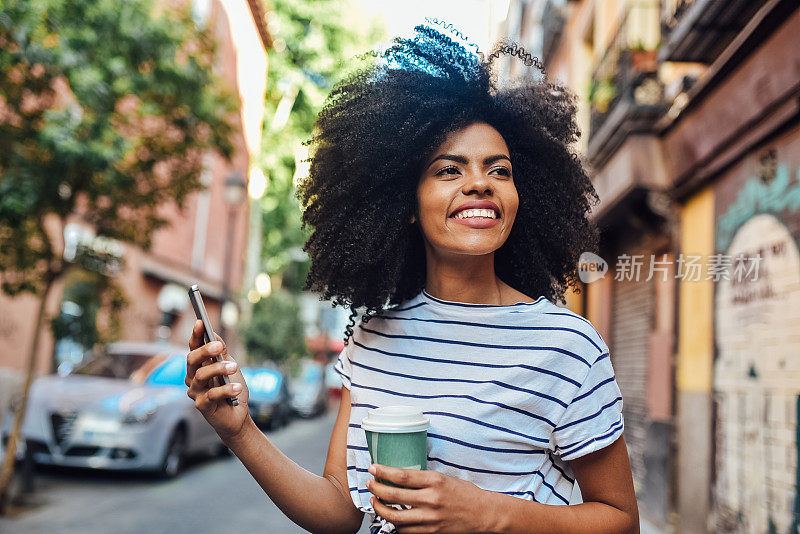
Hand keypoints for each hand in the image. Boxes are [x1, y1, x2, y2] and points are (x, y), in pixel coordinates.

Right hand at [186, 320, 249, 442]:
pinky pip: (212, 394)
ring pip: (201, 376)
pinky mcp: (202, 406)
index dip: (195, 335)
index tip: (200, 322)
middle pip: (192, 360)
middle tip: (218, 346)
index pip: (193, 348)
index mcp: (199, 366)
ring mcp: (196, 392)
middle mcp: (193, 378)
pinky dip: (226, 389)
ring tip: (234, 367)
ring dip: (219, 369)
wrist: (238, 415)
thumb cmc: (232, 389)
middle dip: (204, 351)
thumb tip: (215, 335)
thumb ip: (223, 352)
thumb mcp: (230, 367)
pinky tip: (237, 387)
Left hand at [366, 464, 492, 532]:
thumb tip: (399, 477)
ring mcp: (430, 518)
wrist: (483, 514)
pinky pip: (405, 530)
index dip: (383, 472)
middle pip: (394, 495)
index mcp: (434, 481)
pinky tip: (391, 517)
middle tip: (370, 484)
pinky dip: (394, 524)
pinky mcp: (431, 532)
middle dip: (376, 489)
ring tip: (375, 502)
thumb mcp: (444, 478)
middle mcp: (431, 499)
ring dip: (380, 509)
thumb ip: (423, 479)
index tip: (373, 469)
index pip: (401, 476)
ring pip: (395, 516)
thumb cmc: (465, 493)